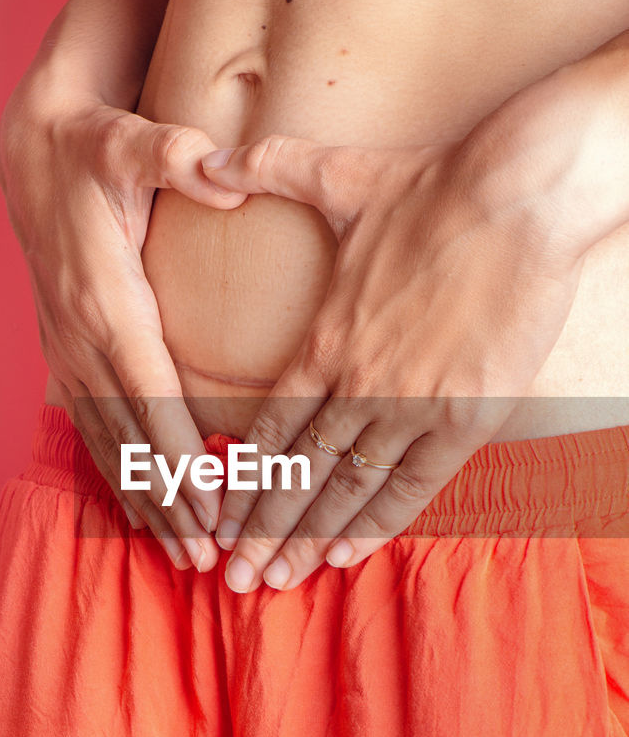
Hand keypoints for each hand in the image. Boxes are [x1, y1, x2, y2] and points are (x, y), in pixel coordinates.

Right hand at [0, 91, 247, 571]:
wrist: (30, 151)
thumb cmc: (87, 149)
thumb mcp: (126, 140)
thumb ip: (174, 156)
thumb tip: (225, 172)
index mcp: (105, 300)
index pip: (149, 394)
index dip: (180, 454)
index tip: (212, 504)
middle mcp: (80, 338)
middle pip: (128, 436)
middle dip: (167, 501)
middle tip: (207, 556)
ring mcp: (66, 352)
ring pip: (105, 443)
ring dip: (142, 503)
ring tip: (180, 554)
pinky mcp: (64, 355)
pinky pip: (88, 428)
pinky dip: (115, 475)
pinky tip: (141, 511)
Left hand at [200, 56, 628, 591]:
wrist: (524, 193)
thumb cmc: (435, 185)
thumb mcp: (340, 175)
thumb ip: (270, 171)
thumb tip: (211, 153)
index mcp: (322, 339)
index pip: (266, 432)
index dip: (238, 484)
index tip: (214, 521)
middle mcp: (356, 384)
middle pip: (295, 477)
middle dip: (260, 534)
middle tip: (230, 583)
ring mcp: (411, 405)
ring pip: (345, 491)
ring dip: (308, 542)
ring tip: (275, 584)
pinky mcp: (466, 417)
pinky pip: (412, 487)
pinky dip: (377, 525)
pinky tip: (345, 557)